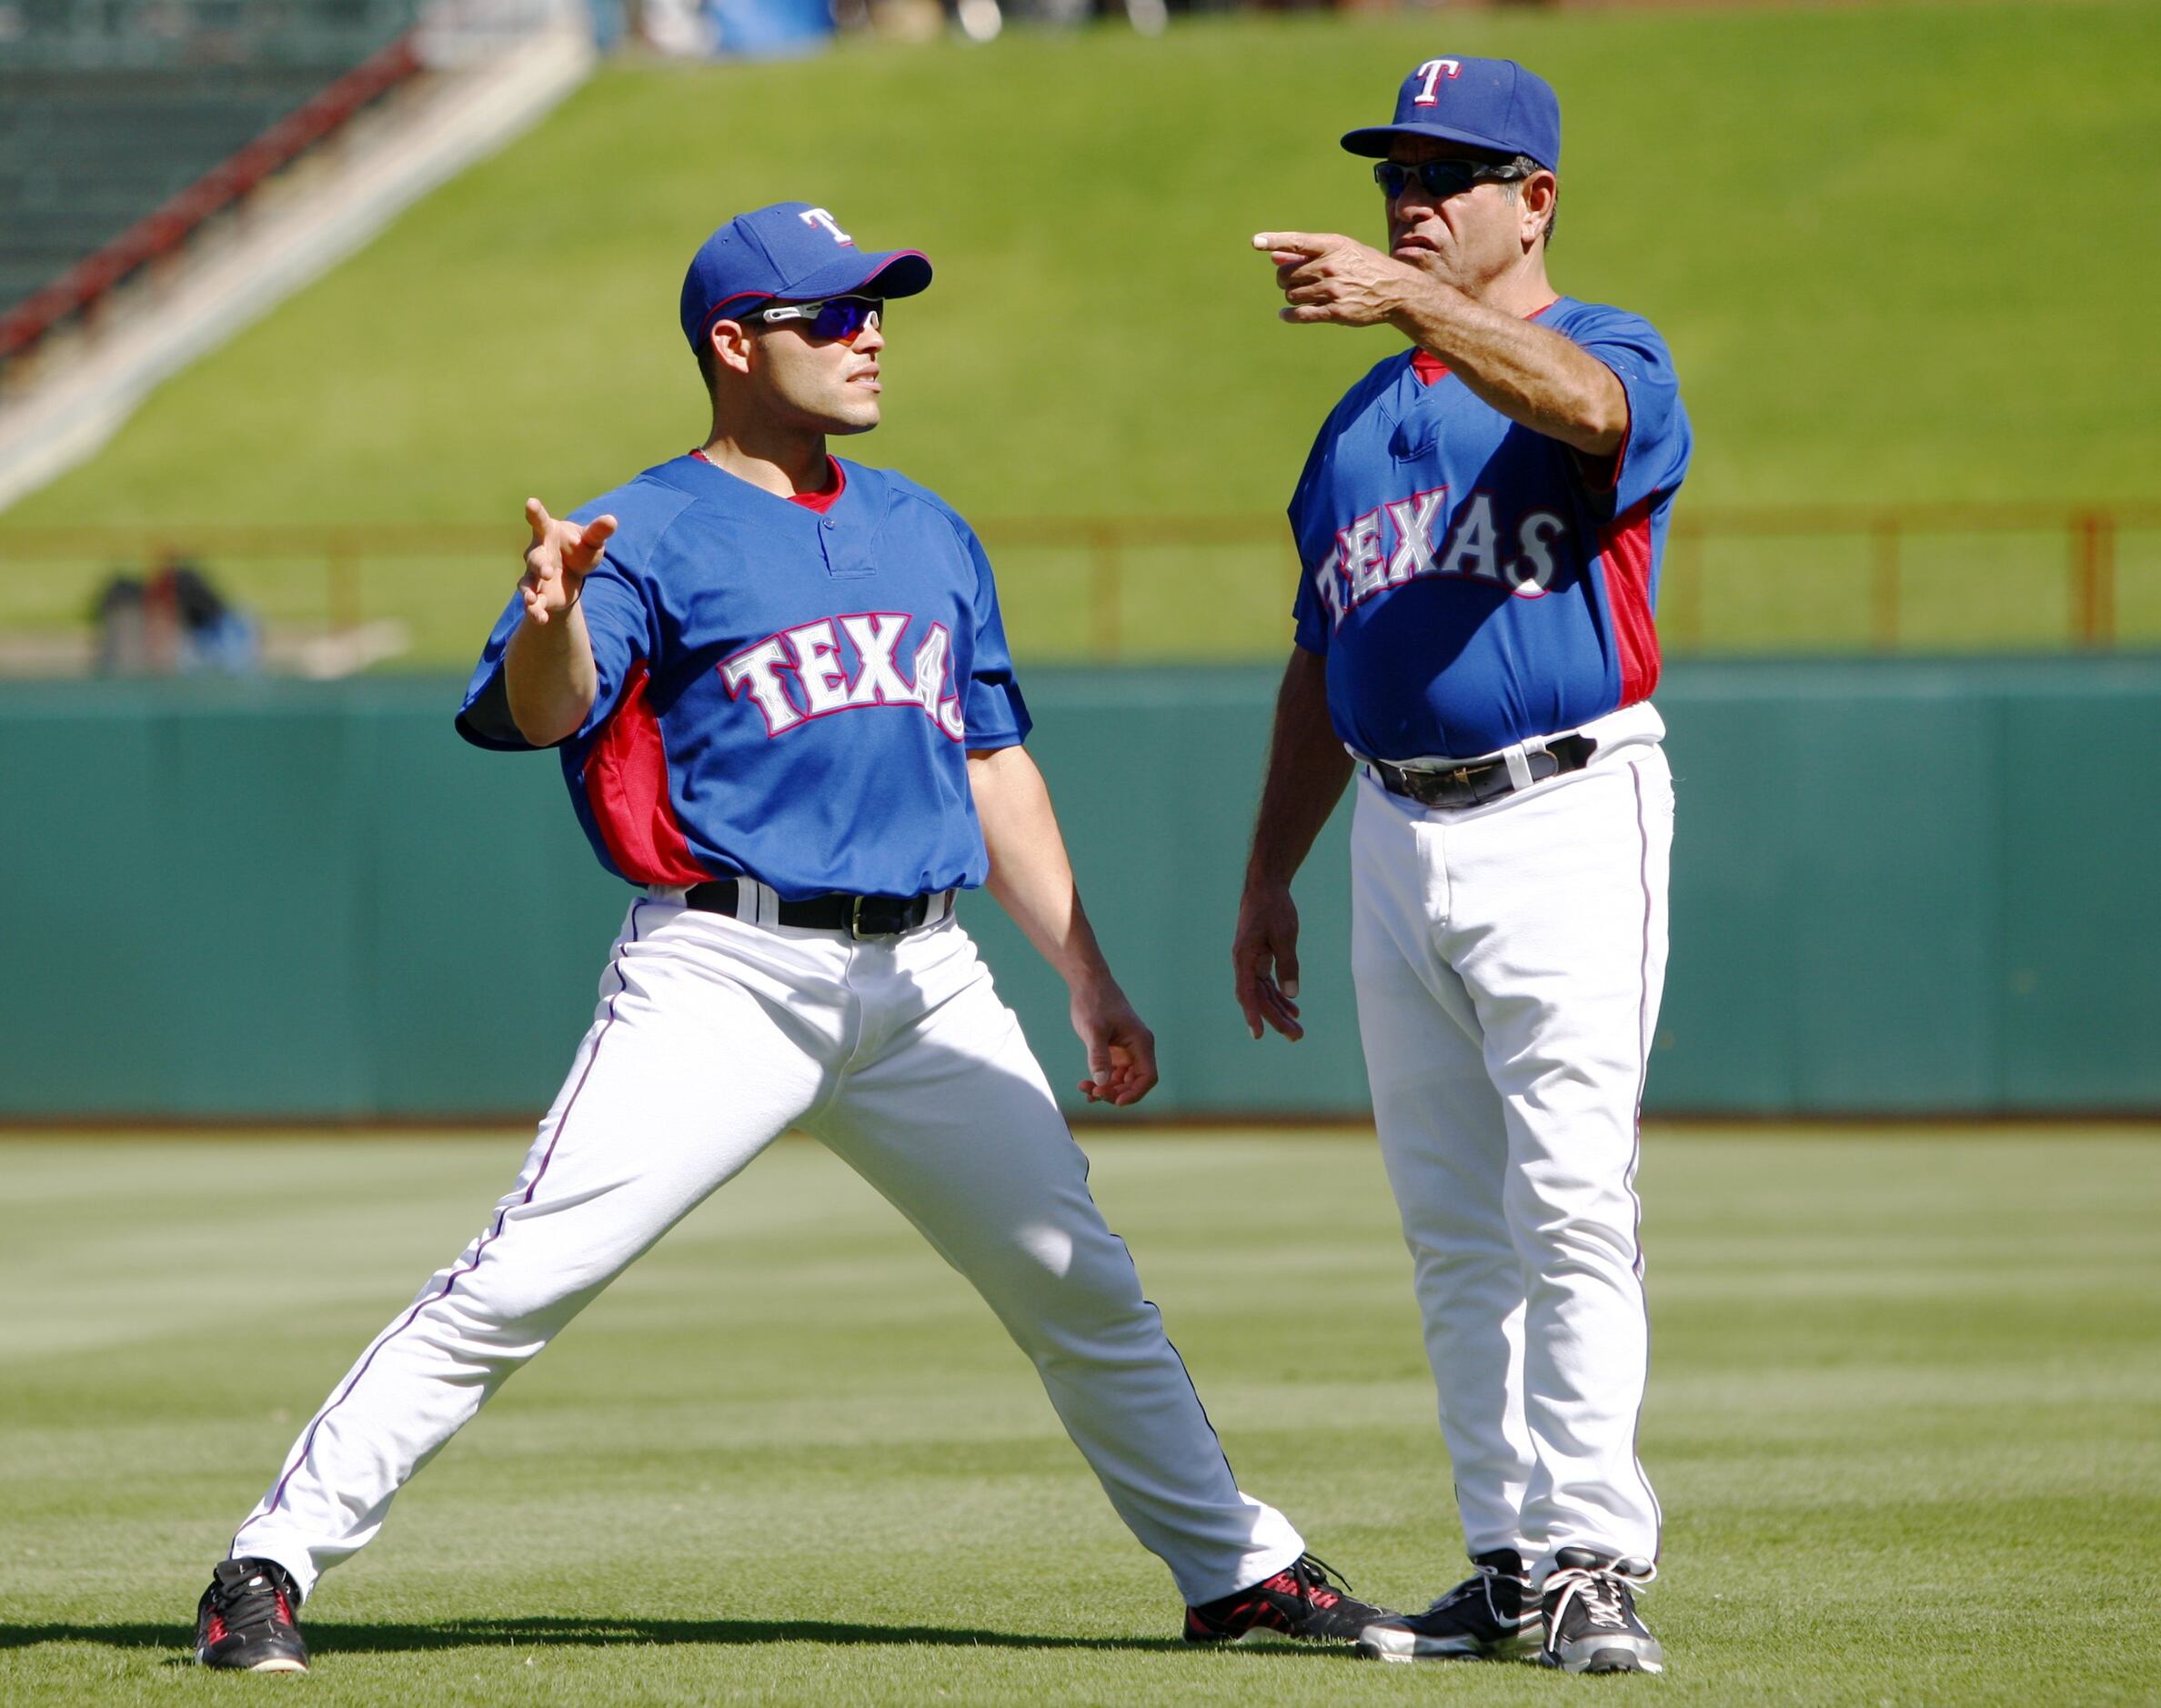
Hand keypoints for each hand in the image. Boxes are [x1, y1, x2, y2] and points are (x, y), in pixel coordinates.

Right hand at [520, 497, 616, 625]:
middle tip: (546, 571)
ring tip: (531, 601)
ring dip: (528, 592)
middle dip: (538, 564)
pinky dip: (534, 611)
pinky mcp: (538, 594)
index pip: (540, 521)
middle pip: (534, 557)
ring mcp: (534, 575)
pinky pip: (532, 603)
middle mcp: (537, 553)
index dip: (535, 512)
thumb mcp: (592, 541)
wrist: (574, 572)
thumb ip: (598, 532)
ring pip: (527, 582)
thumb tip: (611, 520)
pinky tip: (540, 619)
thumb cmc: (580, 549)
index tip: (531, 502)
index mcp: (547, 533)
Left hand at [1071, 985, 1158, 1107]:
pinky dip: (1101, 1081)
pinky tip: (1086, 1086)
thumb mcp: (1094, 1030)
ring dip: (1106, 1088)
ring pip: (1122, 1080)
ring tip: (1085, 1089)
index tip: (1116, 1101)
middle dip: (1115, 1092)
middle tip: (1093, 1094)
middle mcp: (1138, 1048)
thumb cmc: (1094, 1002)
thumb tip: (1101, 1083)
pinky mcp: (1115, 1050)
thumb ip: (1099, 1056)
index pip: (1148, 1077)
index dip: (1135, 1093)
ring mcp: (1127, 1050)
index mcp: (1141, 1043)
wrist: (1088, 984)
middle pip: (1134, 1082)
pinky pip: (1112, 1072)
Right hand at [1232, 881, 1303, 1040]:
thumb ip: (1288, 965)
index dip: (1253, 1015)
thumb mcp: (1284, 936)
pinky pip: (1268, 983)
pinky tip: (1293, 1008)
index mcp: (1244, 958)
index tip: (1259, 1034)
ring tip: (1297, 1029)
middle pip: (1258, 998)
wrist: (1266, 887)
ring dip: (1279, 1011)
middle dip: (1276, 1018)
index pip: (1247, 993)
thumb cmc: (1273, 908)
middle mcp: (1244, 964)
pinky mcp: (1259, 958)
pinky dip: (1279, 995)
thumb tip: (1291, 994)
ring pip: (1264, 993)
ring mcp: (1251, 962)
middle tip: (1296, 1037)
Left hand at [1253, 231, 1426, 326]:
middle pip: (1287, 275)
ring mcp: (1333, 290)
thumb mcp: (1342, 251)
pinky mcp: (1335, 311)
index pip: (1297, 241)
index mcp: (1333, 246)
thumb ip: (1307, 254)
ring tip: (1305, 294)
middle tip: (1294, 282)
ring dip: (1292, 296)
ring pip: (1291, 295)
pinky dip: (1289, 315)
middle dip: (1285, 280)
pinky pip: (1301, 314)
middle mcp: (1331, 266)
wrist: (1395, 290)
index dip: (1274, 240)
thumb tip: (1274, 257)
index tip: (1255, 241)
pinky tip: (1286, 314)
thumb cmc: (1364, 267)